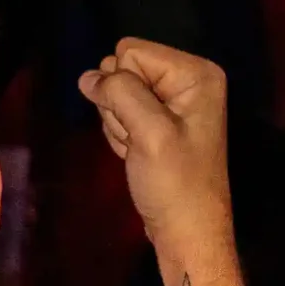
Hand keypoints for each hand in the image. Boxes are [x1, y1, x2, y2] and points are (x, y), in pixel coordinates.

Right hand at [78, 37, 233, 272]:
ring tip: (140, 150)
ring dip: (119, 125)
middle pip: (122, 70)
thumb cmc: (175, 183)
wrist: (186, 233)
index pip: (131, 51)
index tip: (142, 122)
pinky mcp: (158, 123)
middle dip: (120, 106)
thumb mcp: (148, 132)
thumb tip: (88, 76)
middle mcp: (187, 81)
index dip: (123, 85)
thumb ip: (119, 93)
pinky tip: (137, 156)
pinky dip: (122, 136)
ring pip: (116, 94)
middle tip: (140, 139)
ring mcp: (172, 103)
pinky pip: (121, 114)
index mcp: (196, 73)